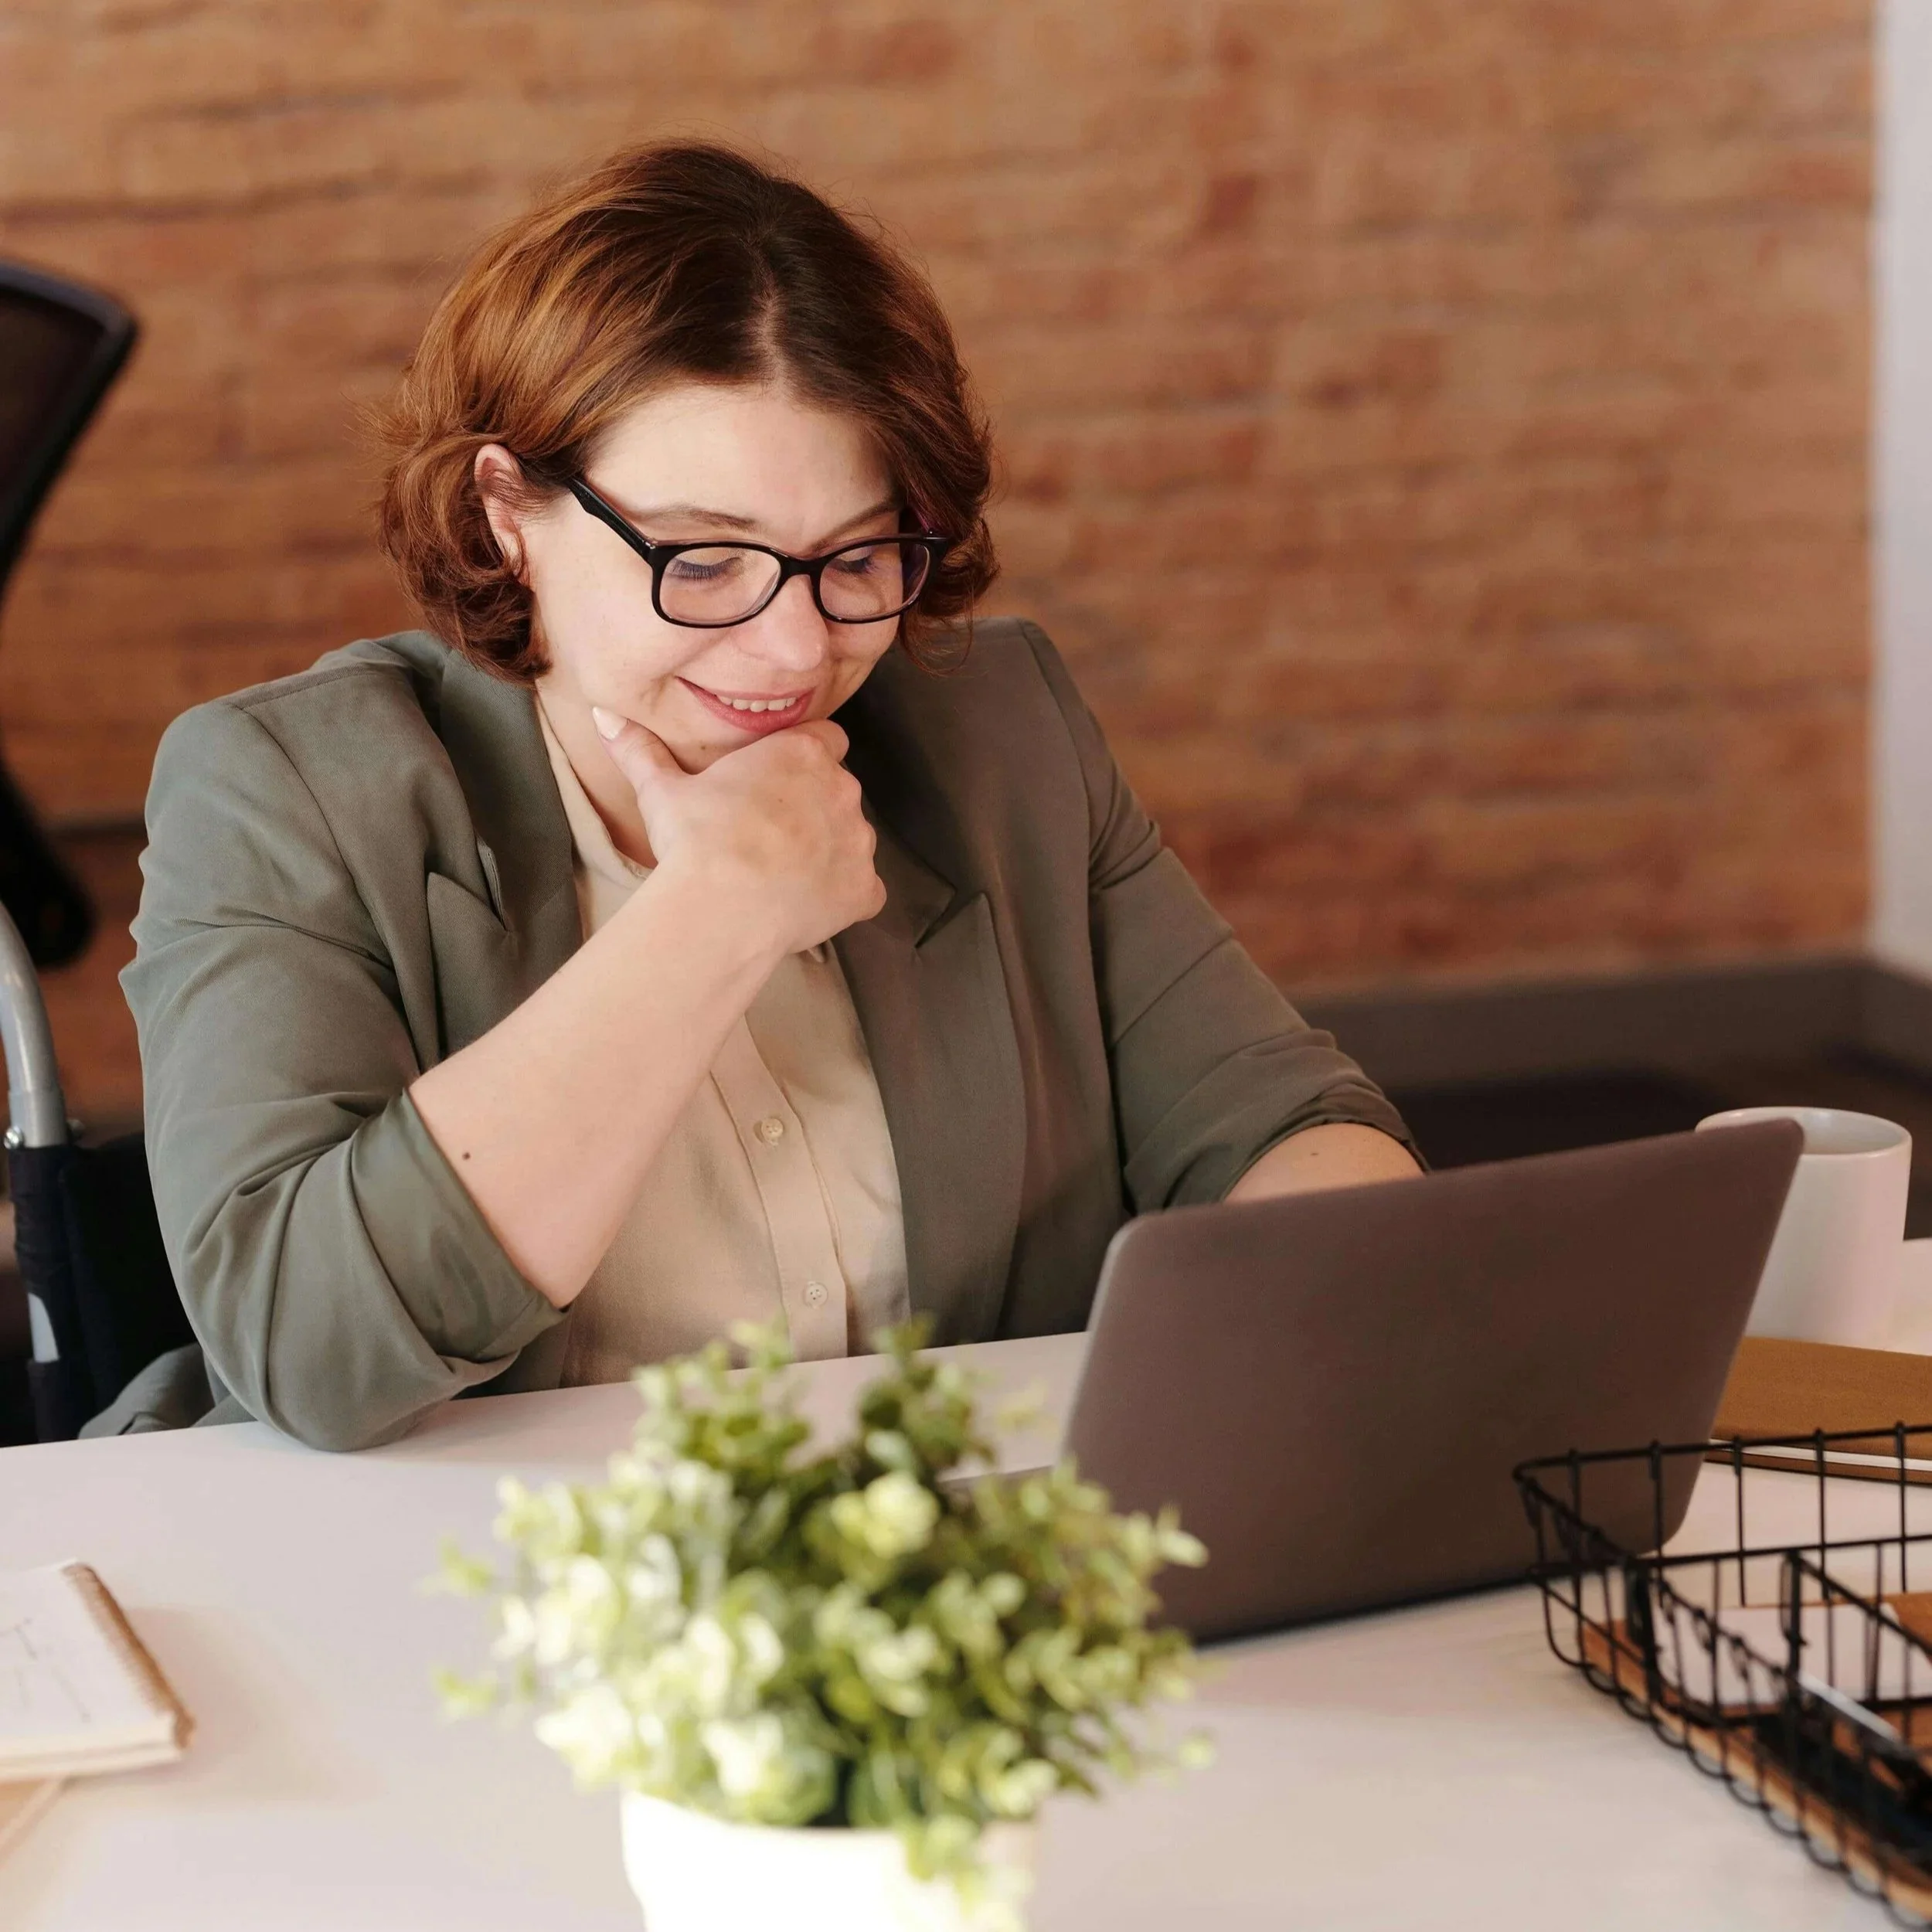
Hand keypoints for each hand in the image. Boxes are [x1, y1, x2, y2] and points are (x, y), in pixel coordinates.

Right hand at [592, 708, 885, 957]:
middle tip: (769, 835)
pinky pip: (864, 889)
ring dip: (828, 851)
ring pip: (852, 839)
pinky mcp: (864, 889)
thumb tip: (602, 714)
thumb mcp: (661, 790)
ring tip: (782, 875)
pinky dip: (843, 897)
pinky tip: (805, 906)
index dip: (802, 761)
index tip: (775, 784)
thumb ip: (640, 750)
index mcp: (802, 753)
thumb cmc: (695, 839)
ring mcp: (859, 841)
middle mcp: (842, 789)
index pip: (825, 741)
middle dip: (813, 808)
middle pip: (838, 791)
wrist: (723, 906)